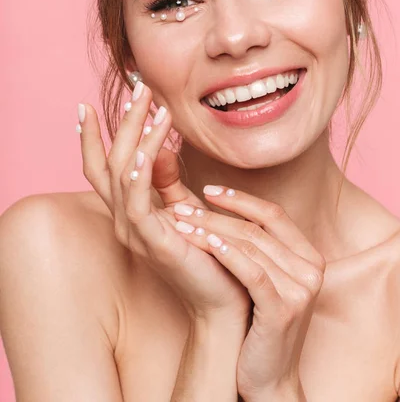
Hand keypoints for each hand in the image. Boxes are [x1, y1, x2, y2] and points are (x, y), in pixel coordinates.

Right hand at [77, 84, 250, 325]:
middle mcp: (123, 221)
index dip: (91, 138)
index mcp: (129, 212)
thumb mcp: (183, 208)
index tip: (87, 106)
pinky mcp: (154, 242)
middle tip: (139, 87)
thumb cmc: (208, 252)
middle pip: (110, 162)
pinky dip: (140, 173)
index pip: (101, 168)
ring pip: (122, 174)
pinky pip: (137, 202)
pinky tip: (147, 148)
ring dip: (136, 136)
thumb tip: (156, 146)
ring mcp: (135, 233)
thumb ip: (166, 181)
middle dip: (123, 122)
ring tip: (152, 104)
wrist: (224, 299)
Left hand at [172, 185, 325, 399]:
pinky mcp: (284, 310)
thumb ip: (256, 246)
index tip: (209, 189)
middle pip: (257, 228)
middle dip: (216, 213)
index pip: (273, 214)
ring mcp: (300, 290)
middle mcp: (311, 268)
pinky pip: (251, 272)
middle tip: (183, 206)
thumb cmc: (259, 323)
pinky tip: (204, 243)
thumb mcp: (265, 278)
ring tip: (182, 223)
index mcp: (309, 256)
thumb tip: (225, 208)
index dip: (240, 198)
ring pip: (251, 246)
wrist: (269, 377)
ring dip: (212, 230)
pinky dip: (226, 254)